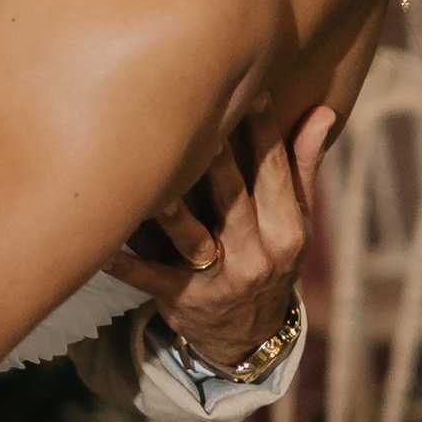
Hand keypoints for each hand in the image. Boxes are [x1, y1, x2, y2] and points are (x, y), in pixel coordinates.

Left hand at [107, 99, 335, 376]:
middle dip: (217, 156)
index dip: (263, 131)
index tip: (253, 87)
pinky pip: (148, 276)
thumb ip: (302, 166)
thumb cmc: (271, 256)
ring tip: (148, 169)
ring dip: (170, 208)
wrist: (249, 335)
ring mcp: (219, 279)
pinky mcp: (181, 297)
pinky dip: (123, 262)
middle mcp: (258, 255)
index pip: (275, 172)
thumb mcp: (296, 221)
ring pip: (191, 234)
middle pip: (233, 196)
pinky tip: (100, 244)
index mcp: (287, 231)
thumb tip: (322, 110)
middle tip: (195, 109)